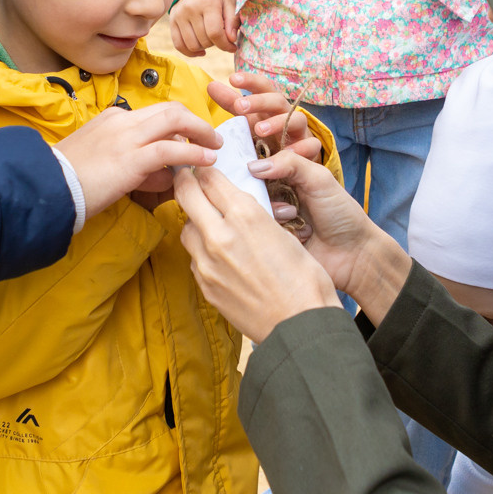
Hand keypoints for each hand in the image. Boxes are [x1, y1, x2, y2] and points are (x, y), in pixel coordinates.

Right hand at [57, 103, 219, 214]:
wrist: (46, 188)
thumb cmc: (69, 181)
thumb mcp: (99, 160)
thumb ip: (130, 160)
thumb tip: (162, 172)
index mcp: (112, 118)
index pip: (153, 114)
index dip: (177, 126)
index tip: (189, 140)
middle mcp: (121, 120)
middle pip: (170, 109)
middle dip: (195, 122)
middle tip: (210, 138)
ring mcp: (126, 137)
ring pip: (175, 120)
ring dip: (201, 132)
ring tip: (214, 147)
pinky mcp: (131, 158)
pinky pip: (171, 150)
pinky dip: (193, 153)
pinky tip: (206, 161)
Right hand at [169, 0, 237, 56]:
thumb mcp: (230, 3)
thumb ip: (233, 21)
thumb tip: (231, 39)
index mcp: (208, 2)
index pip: (215, 32)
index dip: (225, 45)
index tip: (232, 47)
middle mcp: (190, 8)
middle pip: (204, 40)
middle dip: (216, 44)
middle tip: (221, 37)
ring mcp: (179, 15)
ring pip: (191, 45)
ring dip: (204, 48)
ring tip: (210, 40)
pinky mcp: (172, 21)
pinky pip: (178, 45)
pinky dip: (190, 52)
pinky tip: (201, 51)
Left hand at [173, 165, 339, 342]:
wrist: (302, 325)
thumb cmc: (306, 278)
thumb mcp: (283, 233)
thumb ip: (253, 215)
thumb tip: (235, 205)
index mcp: (245, 216)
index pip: (210, 179)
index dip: (205, 170)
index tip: (203, 167)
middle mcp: (220, 236)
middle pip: (187, 196)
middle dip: (186, 183)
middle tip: (187, 178)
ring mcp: (208, 264)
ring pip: (186, 229)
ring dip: (194, 221)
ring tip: (210, 222)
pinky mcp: (206, 286)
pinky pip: (194, 259)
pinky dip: (202, 250)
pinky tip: (219, 254)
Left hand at [206, 71, 322, 163]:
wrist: (297, 162)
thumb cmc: (270, 137)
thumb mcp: (250, 120)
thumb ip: (232, 104)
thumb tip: (210, 85)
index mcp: (271, 106)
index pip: (263, 87)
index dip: (250, 80)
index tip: (232, 78)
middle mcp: (287, 115)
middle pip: (277, 100)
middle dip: (259, 101)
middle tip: (239, 106)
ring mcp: (300, 132)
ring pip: (296, 119)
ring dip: (277, 122)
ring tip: (259, 131)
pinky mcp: (310, 150)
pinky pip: (312, 145)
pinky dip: (302, 148)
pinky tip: (288, 152)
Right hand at [247, 151, 408, 320]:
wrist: (351, 255)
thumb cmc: (341, 213)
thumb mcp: (320, 179)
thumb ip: (290, 163)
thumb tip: (253, 167)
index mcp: (289, 169)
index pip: (263, 148)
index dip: (257, 141)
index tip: (259, 135)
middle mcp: (274, 188)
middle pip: (249, 176)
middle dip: (261, 181)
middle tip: (282, 193)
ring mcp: (268, 211)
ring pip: (250, 200)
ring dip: (273, 206)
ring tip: (293, 214)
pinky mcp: (266, 233)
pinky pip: (254, 224)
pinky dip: (272, 225)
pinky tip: (293, 232)